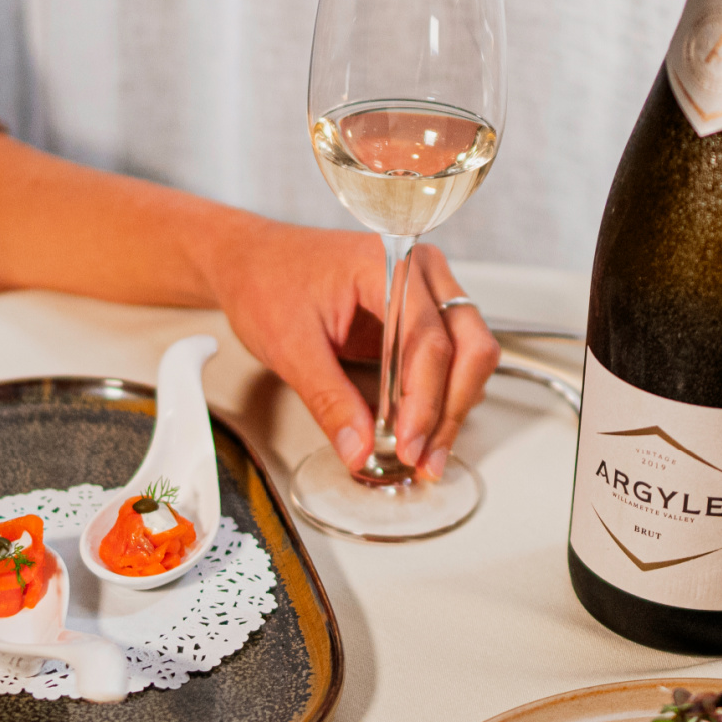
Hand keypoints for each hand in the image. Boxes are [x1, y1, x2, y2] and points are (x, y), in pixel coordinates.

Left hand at [211, 222, 500, 476]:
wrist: (250, 262)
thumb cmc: (266, 283)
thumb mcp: (290, 347)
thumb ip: (328, 399)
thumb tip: (359, 448)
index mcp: (388, 265)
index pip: (428, 340)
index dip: (424, 401)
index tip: (408, 445)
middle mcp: (420, 272)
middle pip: (469, 346)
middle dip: (450, 410)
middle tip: (424, 458)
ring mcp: (426, 292)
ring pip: (470, 355)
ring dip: (452, 409)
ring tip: (422, 453)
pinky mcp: (420, 316)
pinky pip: (452, 359)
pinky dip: (441, 398)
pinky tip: (420, 430)